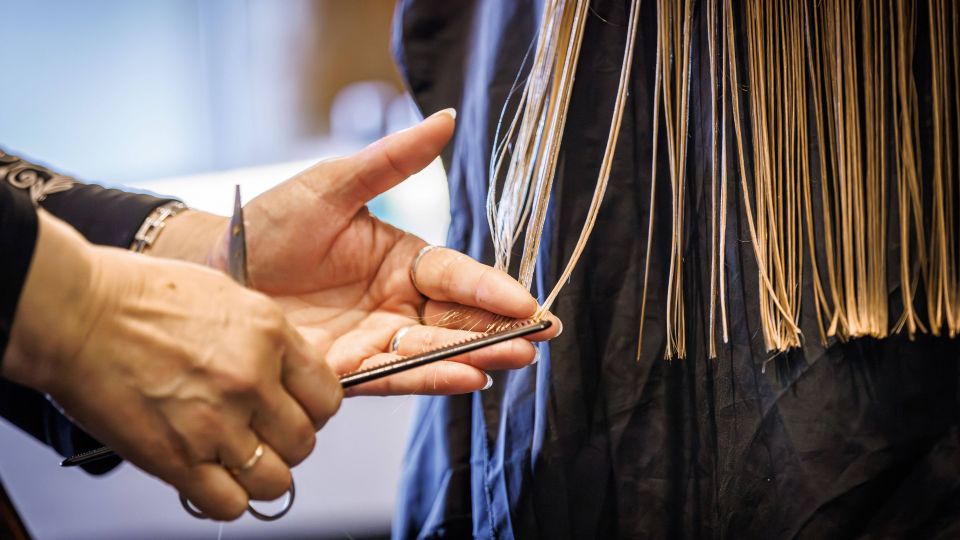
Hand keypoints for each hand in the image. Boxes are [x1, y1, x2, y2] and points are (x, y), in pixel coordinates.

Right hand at [4, 212, 341, 520]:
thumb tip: (293, 374)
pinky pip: (228, 504)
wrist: (77, 314)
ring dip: (261, 476)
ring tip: (239, 461)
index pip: (328, 397)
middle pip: (304, 442)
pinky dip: (225, 498)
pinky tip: (211, 478)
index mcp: (271, 336)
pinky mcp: (177, 458)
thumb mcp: (229, 299)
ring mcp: (216, 422)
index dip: (313, 410)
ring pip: (275, 480)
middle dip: (286, 443)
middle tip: (262, 434)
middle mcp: (251, 380)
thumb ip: (269, 341)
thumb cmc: (141, 298)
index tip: (297, 411)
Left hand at [221, 109, 559, 394]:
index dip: (490, 287)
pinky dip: (430, 377)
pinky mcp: (349, 371)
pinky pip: (395, 375)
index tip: (524, 300)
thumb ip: (392, 162)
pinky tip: (465, 376)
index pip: (455, 274)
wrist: (216, 268)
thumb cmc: (273, 223)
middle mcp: (397, 302)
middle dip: (498, 328)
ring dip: (476, 355)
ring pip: (435, 349)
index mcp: (402, 260)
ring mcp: (375, 339)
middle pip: (457, 317)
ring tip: (513, 357)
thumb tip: (447, 118)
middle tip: (537, 337)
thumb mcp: (332, 185)